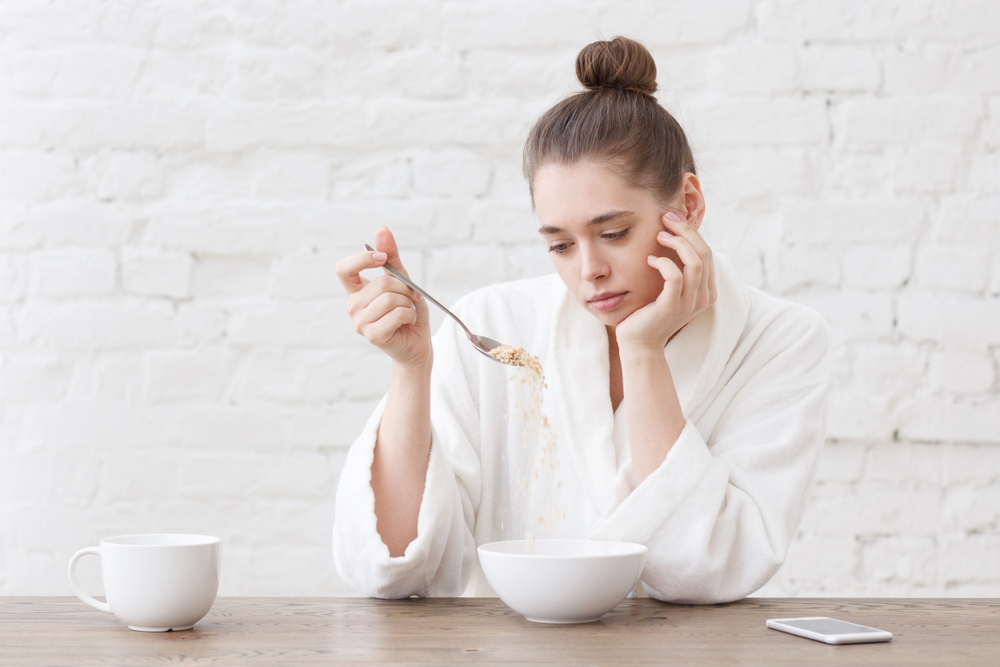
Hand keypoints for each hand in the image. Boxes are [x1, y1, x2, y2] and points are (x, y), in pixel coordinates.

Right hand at [335, 226, 431, 366]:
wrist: (417, 344)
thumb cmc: (408, 312)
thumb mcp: (402, 281)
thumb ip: (391, 258)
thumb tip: (381, 229)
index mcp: (356, 291)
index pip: (344, 269)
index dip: (362, 259)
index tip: (382, 258)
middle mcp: (353, 306)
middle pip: (380, 283)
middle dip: (404, 288)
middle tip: (409, 299)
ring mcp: (360, 323)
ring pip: (390, 299)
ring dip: (408, 303)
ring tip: (408, 312)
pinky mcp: (372, 335)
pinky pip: (397, 314)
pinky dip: (410, 315)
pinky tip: (407, 323)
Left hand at [615, 211, 717, 351]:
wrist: (639, 343)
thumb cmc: (650, 312)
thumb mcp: (670, 289)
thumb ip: (679, 269)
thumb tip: (675, 236)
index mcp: (706, 291)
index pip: (707, 253)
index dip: (692, 232)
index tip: (672, 219)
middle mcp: (703, 297)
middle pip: (704, 253)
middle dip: (686, 230)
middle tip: (666, 218)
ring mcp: (690, 303)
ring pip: (695, 262)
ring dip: (677, 242)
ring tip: (659, 235)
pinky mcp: (671, 307)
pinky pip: (675, 277)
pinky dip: (663, 262)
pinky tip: (649, 259)